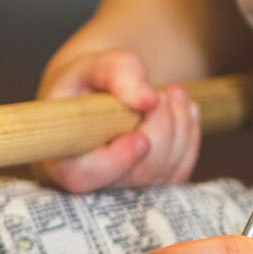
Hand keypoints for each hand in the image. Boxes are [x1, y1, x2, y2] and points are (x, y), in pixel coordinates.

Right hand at [32, 49, 201, 191]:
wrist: (97, 93)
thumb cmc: (88, 81)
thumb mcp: (94, 65)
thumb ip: (117, 72)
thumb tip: (148, 100)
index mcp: (63, 156)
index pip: (82, 177)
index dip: (115, 162)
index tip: (140, 138)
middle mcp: (92, 181)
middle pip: (137, 173)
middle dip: (162, 129)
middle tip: (163, 93)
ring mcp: (124, 188)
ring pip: (164, 173)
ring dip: (180, 128)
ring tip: (172, 93)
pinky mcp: (150, 186)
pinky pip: (179, 172)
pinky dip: (189, 137)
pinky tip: (183, 110)